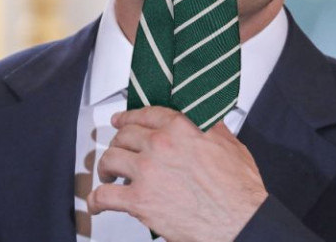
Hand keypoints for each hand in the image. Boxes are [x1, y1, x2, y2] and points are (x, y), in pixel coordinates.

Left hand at [87, 106, 267, 241]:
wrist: (238, 220)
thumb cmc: (238, 188)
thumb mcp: (229, 144)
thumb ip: (210, 127)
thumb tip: (203, 120)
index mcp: (180, 128)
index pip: (145, 114)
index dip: (128, 117)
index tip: (121, 121)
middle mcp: (159, 145)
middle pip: (124, 135)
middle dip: (118, 142)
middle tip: (118, 150)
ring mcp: (146, 172)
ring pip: (110, 159)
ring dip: (106, 167)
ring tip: (108, 174)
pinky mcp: (139, 200)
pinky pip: (105, 195)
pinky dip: (96, 200)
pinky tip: (98, 203)